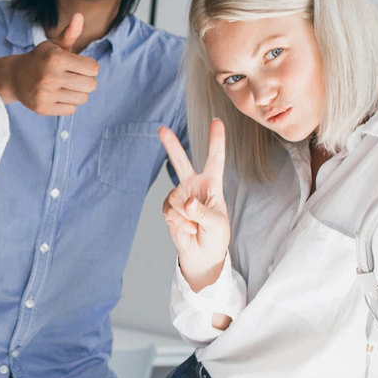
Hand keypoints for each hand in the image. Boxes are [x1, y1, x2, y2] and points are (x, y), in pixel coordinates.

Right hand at [10, 12, 99, 115]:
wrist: (14, 77)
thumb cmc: (40, 59)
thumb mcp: (53, 45)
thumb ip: (69, 33)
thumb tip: (79, 16)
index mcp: (56, 58)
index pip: (93, 68)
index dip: (90, 67)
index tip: (80, 66)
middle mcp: (50, 76)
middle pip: (91, 85)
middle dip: (86, 81)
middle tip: (74, 77)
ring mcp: (46, 94)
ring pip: (82, 98)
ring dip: (77, 93)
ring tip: (65, 86)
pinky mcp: (43, 108)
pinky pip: (71, 110)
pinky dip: (67, 104)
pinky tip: (57, 96)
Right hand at [159, 119, 230, 289]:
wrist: (201, 256)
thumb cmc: (216, 237)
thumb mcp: (217, 224)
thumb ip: (202, 212)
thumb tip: (187, 202)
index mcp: (212, 185)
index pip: (215, 159)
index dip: (216, 140)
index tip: (216, 121)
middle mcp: (194, 186)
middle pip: (181, 162)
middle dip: (171, 145)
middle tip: (160, 129)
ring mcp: (179, 196)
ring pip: (176, 198)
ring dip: (186, 216)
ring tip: (195, 226)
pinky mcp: (168, 208)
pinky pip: (169, 210)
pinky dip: (178, 222)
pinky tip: (186, 229)